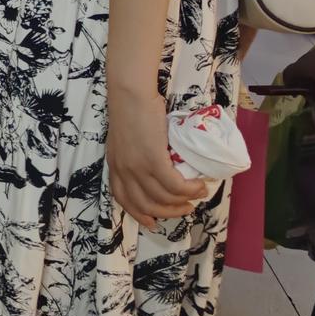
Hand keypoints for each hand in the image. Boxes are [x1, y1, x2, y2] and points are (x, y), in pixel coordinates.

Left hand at [105, 89, 206, 229]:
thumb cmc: (130, 110)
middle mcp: (124, 171)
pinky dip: (190, 190)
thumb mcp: (124, 140)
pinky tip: (200, 186)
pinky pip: (175, 186)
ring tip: (197, 195)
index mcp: (115, 166)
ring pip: (163, 198)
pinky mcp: (153, 160)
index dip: (138, 213)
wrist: (130, 93)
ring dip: (183, 202)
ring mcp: (137, 167)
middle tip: (185, 209)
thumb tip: (154, 165)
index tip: (152, 221)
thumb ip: (133, 155)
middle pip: (145, 204)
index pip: (123, 198)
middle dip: (168, 212)